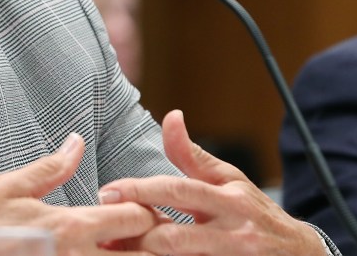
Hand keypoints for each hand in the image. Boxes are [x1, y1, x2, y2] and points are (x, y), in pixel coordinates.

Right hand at [0, 133, 160, 255]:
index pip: (138, 217)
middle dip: (153, 242)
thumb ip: (52, 167)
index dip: (146, 209)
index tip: (135, 207)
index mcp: (72, 227)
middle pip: (148, 255)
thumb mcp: (12, 188)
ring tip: (122, 247)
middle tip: (142, 233)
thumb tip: (76, 141)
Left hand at [99, 110, 327, 254]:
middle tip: (102, 233)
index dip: (140, 191)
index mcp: (228, 201)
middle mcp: (233, 235)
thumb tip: (170, 115)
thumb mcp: (229, 179)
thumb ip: (192, 154)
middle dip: (135, 236)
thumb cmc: (254, 212)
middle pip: (175, 238)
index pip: (177, 191)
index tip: (107, 191)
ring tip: (113, 252)